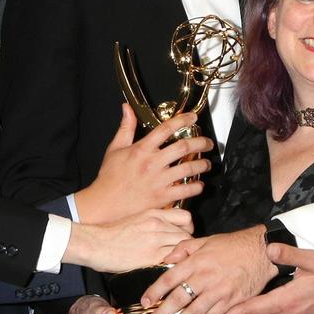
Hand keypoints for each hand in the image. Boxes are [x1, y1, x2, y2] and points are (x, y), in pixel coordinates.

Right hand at [64, 207, 191, 273]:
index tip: (183, 235)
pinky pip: (173, 260)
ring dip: (182, 255)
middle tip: (181, 253)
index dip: (188, 228)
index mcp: (154, 214)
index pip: (186, 217)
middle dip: (187, 244)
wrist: (95, 244)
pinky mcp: (151, 257)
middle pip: (187, 233)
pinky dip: (174, 264)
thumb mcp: (136, 219)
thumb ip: (154, 223)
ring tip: (176, 262)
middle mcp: (157, 224)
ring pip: (183, 247)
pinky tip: (168, 268)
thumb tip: (168, 230)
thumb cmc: (112, 234)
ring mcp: (156, 240)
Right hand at [75, 106, 213, 222]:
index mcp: (141, 149)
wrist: (105, 203)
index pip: (166, 129)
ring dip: (202, 165)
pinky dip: (196, 187)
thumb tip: (127, 109)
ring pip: (188, 168)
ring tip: (207, 164)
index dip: (182, 120)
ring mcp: (158, 180)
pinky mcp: (162, 197)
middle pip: (183, 147)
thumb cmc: (109, 177)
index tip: (193, 117)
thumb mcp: (115, 148)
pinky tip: (199, 184)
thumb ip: (125, 128)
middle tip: (208, 143)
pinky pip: (185, 190)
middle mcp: (152, 163)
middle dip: (201, 142)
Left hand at [140, 226, 275, 313]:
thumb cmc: (232, 245)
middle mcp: (206, 278)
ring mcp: (220, 292)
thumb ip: (183, 249)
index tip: (145, 303)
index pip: (169, 279)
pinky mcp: (233, 302)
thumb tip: (165, 259)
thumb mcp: (205, 241)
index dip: (154, 293)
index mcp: (196, 261)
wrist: (262, 251)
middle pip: (178, 301)